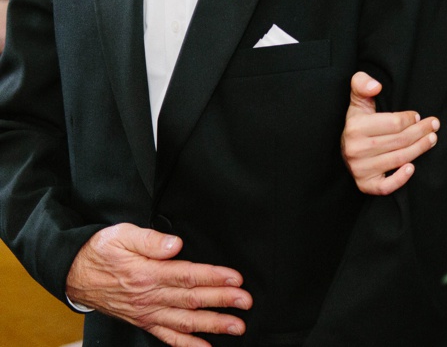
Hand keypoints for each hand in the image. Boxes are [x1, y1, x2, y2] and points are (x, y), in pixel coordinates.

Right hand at [66, 224, 250, 346]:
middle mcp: (148, 297)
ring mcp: (146, 312)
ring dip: (212, 324)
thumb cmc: (101, 252)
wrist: (75, 274)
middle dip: (222, 301)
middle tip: (245, 302)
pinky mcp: (143, 321)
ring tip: (236, 326)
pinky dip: (187, 344)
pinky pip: (167, 336)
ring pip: (184, 321)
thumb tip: (175, 244)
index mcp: (146, 274)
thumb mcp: (122, 235)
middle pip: (192, 299)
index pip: (187, 276)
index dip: (213, 277)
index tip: (235, 279)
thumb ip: (150, 240)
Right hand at [341, 71, 438, 194]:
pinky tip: (412, 167)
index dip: (411, 119)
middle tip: (435, 125)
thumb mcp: (358, 100)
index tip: (418, 116)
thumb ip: (362, 84)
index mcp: (356, 127)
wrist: (346, 149)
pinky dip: (400, 179)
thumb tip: (376, 86)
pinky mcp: (365, 185)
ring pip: (399, 159)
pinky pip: (385, 186)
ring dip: (420, 149)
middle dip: (422, 131)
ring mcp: (360, 169)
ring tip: (432, 139)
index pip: (395, 123)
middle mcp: (356, 150)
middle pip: (400, 141)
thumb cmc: (359, 122)